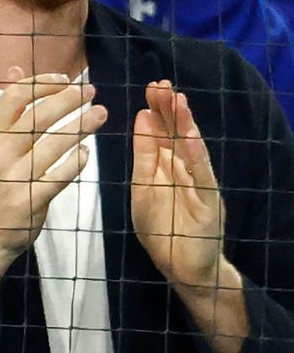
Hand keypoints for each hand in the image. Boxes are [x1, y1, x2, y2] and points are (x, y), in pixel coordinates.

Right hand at [0, 70, 106, 298]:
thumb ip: (7, 111)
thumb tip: (18, 69)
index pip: (15, 96)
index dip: (44, 83)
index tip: (66, 79)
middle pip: (39, 115)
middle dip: (69, 99)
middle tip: (91, 91)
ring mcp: (14, 176)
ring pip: (55, 142)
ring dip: (82, 124)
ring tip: (100, 114)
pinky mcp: (31, 198)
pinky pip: (61, 174)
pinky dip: (76, 160)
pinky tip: (84, 152)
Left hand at [131, 80, 224, 288]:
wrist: (182, 267)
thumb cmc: (161, 230)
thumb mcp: (143, 187)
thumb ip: (145, 156)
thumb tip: (143, 118)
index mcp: (167, 167)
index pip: (162, 133)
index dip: (157, 111)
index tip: (150, 88)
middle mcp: (185, 170)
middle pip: (177, 134)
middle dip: (170, 109)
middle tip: (161, 84)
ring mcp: (199, 184)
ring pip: (191, 149)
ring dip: (184, 124)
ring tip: (177, 101)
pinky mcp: (209, 201)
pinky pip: (201, 175)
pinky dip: (195, 155)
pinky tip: (189, 137)